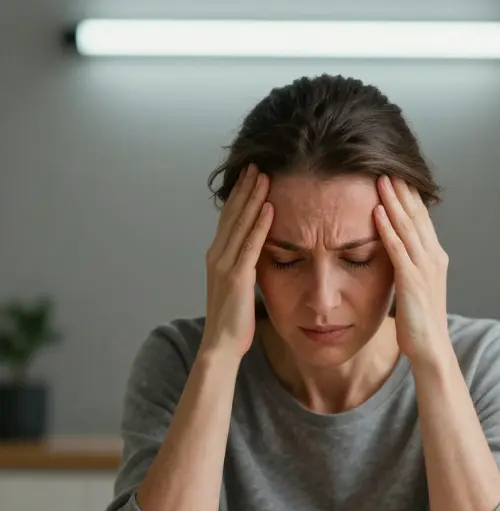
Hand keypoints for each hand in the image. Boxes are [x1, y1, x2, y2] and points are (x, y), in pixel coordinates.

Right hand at [200, 164, 272, 360]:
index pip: (230, 218)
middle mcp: (217, 255)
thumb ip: (244, 265)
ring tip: (264, 176)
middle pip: (232, 214)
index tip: (251, 174)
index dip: (240, 195)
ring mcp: (225, 265)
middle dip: (245, 188)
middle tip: (257, 164)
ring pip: (240, 224)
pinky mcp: (237, 277)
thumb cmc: (234, 319)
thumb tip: (257, 253)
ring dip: (253, 199)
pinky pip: (250, 246)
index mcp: (218, 256)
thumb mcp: (238, 285)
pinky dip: (260, 225)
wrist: (222, 345)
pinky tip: (270, 208)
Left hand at [373, 175, 449, 366]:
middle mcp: (434, 257)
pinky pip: (398, 249)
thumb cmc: (421, 322)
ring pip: (408, 226)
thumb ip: (410, 266)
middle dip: (403, 190)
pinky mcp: (412, 280)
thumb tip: (397, 251)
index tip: (397, 175)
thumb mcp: (417, 287)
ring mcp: (425, 268)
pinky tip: (377, 212)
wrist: (431, 349)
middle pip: (416, 216)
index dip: (410, 196)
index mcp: (435, 258)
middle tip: (389, 165)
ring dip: (394, 201)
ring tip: (381, 179)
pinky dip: (388, 229)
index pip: (422, 219)